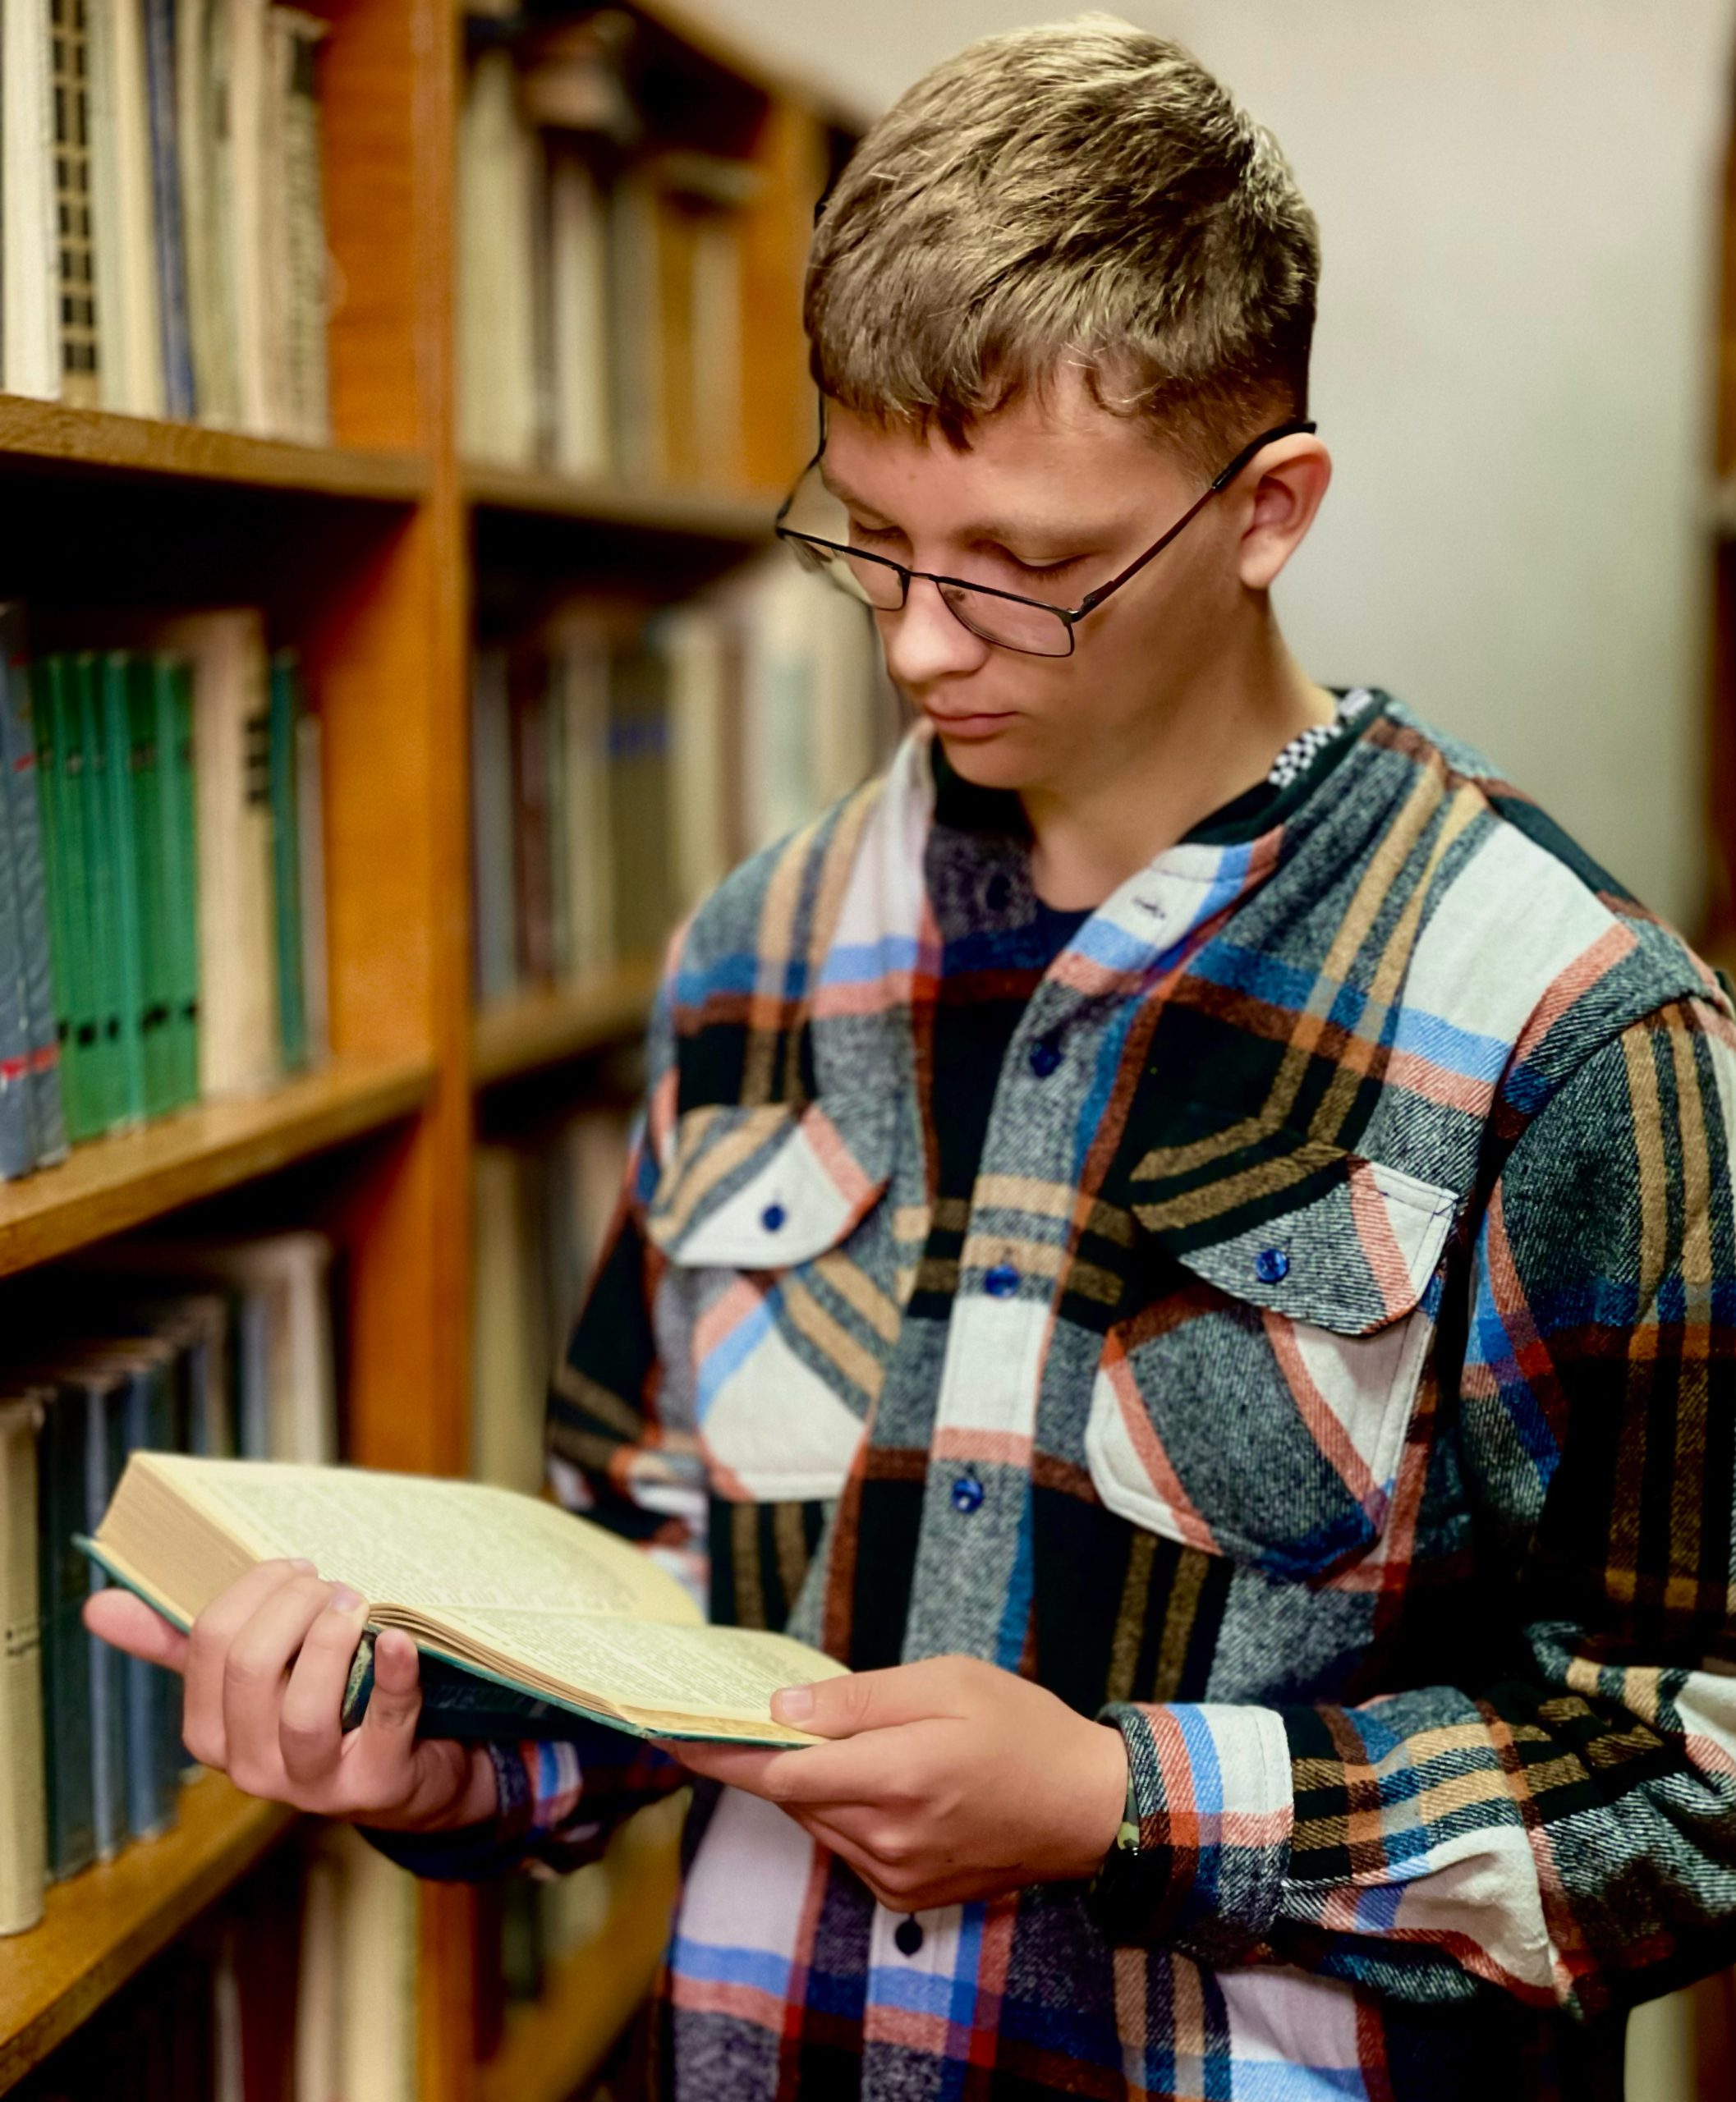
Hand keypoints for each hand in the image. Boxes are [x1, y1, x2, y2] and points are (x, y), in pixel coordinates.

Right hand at [83, 1561, 496, 1832]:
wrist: (407, 1772)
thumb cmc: (321, 1708)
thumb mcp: (247, 1680)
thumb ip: (179, 1644)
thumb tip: (97, 1606)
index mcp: (210, 1732)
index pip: (210, 1643)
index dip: (254, 1590)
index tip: (294, 1567)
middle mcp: (250, 1767)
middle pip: (253, 1668)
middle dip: (294, 1606)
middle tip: (331, 1584)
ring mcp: (312, 1785)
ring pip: (304, 1710)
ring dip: (333, 1638)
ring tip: (358, 1602)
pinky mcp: (375, 1785)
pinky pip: (382, 1725)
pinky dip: (392, 1675)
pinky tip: (398, 1638)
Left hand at [662, 1655, 1126, 1912]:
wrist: (1088, 1807)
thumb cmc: (1022, 1729)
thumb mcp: (944, 1682)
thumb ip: (858, 1697)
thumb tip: (783, 1707)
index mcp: (896, 1777)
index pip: (780, 1770)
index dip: (718, 1753)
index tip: (671, 1734)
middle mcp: (887, 1837)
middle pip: (792, 1795)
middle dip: (764, 1754)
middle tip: (739, 1714)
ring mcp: (895, 1874)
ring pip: (817, 1820)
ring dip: (805, 1781)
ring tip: (816, 1737)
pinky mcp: (905, 1894)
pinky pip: (846, 1845)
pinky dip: (839, 1809)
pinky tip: (866, 1777)